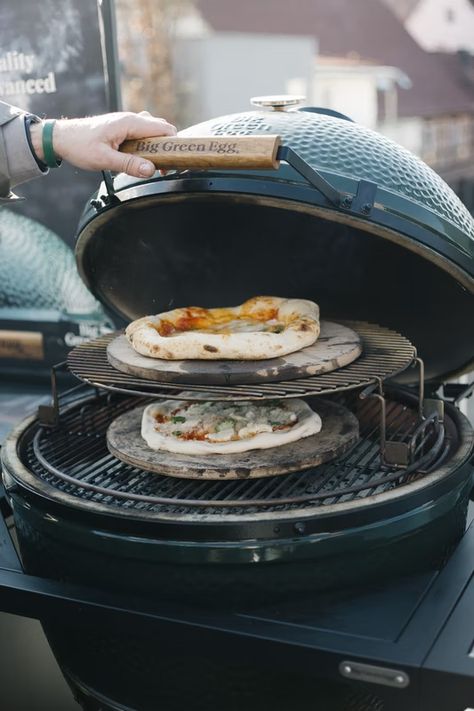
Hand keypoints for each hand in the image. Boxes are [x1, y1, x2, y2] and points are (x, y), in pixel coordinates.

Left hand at [30, 111, 175, 177]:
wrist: (61, 138)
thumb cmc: (79, 146)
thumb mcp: (104, 159)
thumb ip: (129, 164)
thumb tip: (151, 169)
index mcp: (129, 123)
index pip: (162, 128)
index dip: (174, 143)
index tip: (176, 161)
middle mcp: (130, 119)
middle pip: (160, 128)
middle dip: (168, 146)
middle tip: (167, 167)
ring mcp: (126, 122)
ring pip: (152, 131)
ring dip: (157, 147)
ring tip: (156, 165)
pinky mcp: (122, 129)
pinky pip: (142, 134)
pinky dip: (148, 145)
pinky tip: (143, 159)